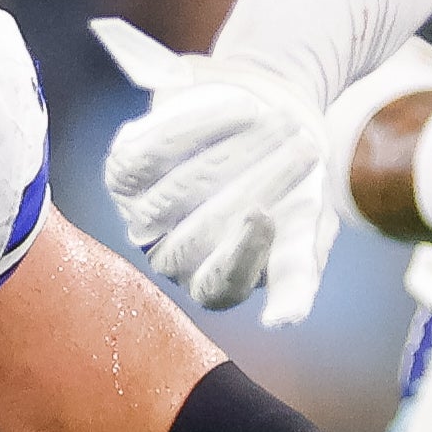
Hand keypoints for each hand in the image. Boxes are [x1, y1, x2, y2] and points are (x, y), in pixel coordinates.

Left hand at [93, 18, 333, 326]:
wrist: (262, 124)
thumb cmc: (289, 191)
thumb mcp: (303, 235)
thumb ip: (295, 276)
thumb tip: (284, 322)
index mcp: (210, 284)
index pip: (217, 284)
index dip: (240, 254)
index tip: (267, 215)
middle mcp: (167, 258)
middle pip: (200, 231)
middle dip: (260, 184)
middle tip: (306, 148)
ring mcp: (140, 215)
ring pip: (178, 190)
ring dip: (239, 152)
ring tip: (286, 122)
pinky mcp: (124, 170)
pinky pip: (153, 152)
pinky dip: (201, 127)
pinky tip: (245, 109)